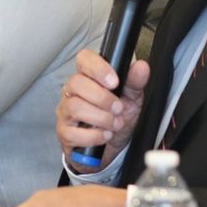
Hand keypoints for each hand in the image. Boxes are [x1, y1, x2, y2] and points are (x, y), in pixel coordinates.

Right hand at [56, 49, 149, 169]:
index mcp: (89, 77)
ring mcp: (66, 112)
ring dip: (101, 118)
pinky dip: (94, 136)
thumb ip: (135, 82)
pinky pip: (72, 132)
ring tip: (115, 124)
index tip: (114, 82)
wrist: (113, 146)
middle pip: (76, 83)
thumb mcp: (131, 99)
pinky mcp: (64, 133)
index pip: (84, 59)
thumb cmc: (118, 117)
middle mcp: (73, 92)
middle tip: (119, 108)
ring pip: (75, 107)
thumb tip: (141, 66)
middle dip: (102, 98)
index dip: (98, 68)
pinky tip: (105, 136)